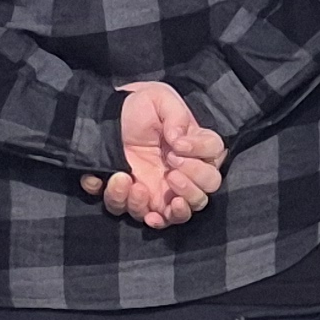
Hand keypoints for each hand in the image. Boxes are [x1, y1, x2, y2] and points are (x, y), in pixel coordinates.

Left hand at [79, 81, 225, 228]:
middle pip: (205, 192)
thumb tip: (180, 140)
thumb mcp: (159, 99)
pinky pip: (153, 220)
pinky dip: (148, 215)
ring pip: (181, 214)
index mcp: (195, 147)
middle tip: (171, 167)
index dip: (201, 151)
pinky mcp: (144, 203)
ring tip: (141, 186)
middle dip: (191, 185)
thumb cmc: (137, 108)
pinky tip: (137, 199)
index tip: (178, 144)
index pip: (215, 153)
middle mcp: (186, 172)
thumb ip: (176, 115)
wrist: (105, 120)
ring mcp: (166, 191)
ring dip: (170, 207)